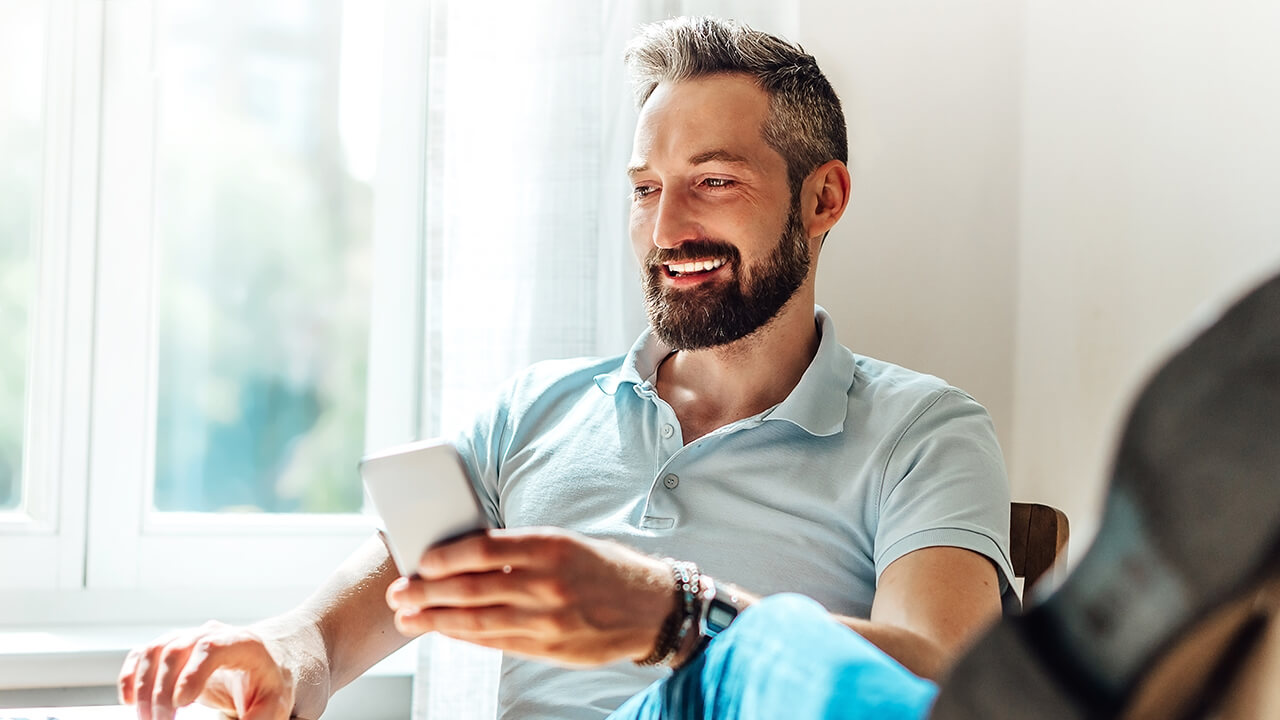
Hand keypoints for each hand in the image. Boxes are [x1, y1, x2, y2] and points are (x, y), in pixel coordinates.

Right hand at [118, 620, 295, 719]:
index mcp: (242, 643)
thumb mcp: (274, 704)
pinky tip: (128, 702)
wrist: (271, 661)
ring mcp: (189, 639)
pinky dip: (130, 676)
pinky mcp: (173, 650)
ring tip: (146, 719)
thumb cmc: (272, 684)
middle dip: (161, 691)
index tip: (181, 702)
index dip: (192, 672)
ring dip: (142, 687)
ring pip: (154, 651)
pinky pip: (143, 655)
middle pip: (176, 651)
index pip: (211, 647)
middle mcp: (212, 634)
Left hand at [385, 527, 673, 665]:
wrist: (652, 608)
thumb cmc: (604, 568)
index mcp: (552, 546)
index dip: (445, 556)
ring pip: (478, 621)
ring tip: (407, 618)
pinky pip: (496, 643)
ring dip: (436, 620)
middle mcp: (548, 583)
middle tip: (398, 593)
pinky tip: (444, 631)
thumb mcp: (567, 543)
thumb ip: (521, 550)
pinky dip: (465, 637)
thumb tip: (465, 554)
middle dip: (427, 592)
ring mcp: (549, 620)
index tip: (420, 560)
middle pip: (472, 588)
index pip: (484, 549)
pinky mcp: (550, 648)